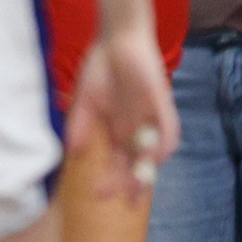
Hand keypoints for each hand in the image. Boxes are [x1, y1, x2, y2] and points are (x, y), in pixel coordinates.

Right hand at [68, 29, 178, 209]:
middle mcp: (136, 129)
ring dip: (148, 168)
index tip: (100, 196)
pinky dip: (163, 143)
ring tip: (138, 184)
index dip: (112, 179)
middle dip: (132, 182)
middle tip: (126, 201)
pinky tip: (154, 155)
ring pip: (154, 151)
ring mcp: (151, 118)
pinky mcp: (162, 105)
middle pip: (137, 162)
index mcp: (117, 130)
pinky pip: (169, 129)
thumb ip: (79, 125)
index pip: (116, 160)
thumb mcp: (85, 101)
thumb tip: (71, 152)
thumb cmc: (100, 68)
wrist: (117, 40)